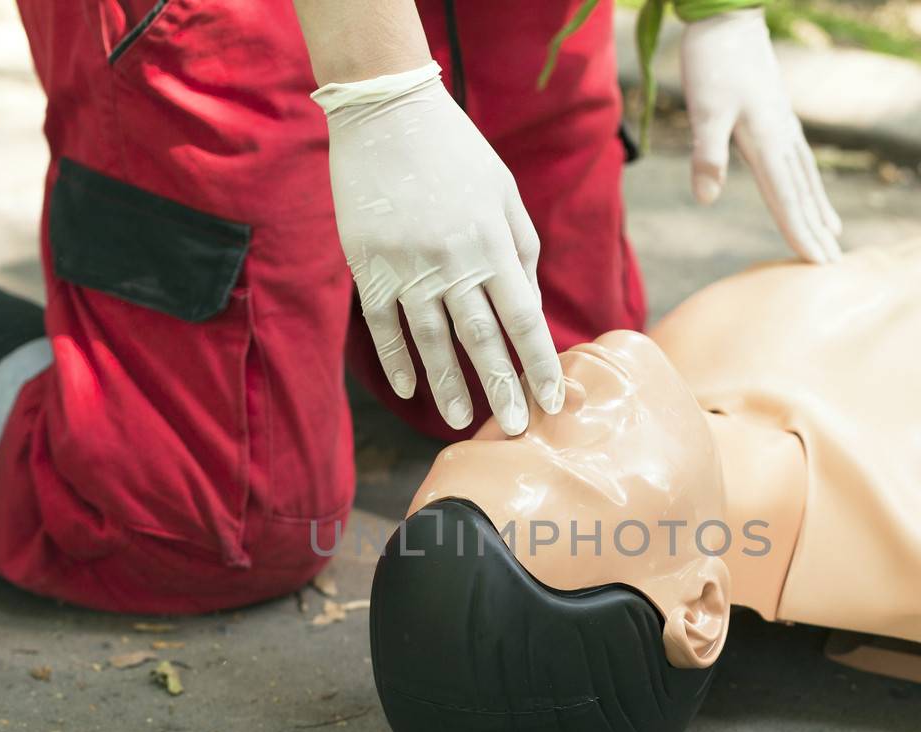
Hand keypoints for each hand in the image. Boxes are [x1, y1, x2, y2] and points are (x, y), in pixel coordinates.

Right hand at [314, 63, 562, 433]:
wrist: (387, 113)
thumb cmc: (456, 153)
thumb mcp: (503, 191)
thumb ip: (522, 248)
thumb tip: (530, 305)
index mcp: (493, 244)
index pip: (524, 320)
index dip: (538, 365)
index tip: (551, 402)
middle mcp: (454, 261)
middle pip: (481, 340)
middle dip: (500, 388)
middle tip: (513, 430)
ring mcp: (408, 266)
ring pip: (430, 340)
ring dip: (446, 385)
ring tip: (458, 421)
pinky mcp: (370, 264)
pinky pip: (384, 323)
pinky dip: (397, 358)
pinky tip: (408, 388)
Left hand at [680, 8, 841, 262]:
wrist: (728, 16)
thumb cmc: (713, 60)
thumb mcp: (703, 107)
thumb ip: (706, 153)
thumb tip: (706, 199)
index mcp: (767, 141)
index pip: (786, 198)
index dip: (800, 232)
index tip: (817, 263)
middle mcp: (782, 137)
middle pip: (802, 193)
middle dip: (816, 230)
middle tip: (834, 265)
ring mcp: (784, 124)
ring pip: (806, 176)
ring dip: (818, 207)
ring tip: (833, 233)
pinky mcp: (778, 114)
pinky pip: (800, 158)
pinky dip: (809, 181)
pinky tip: (810, 187)